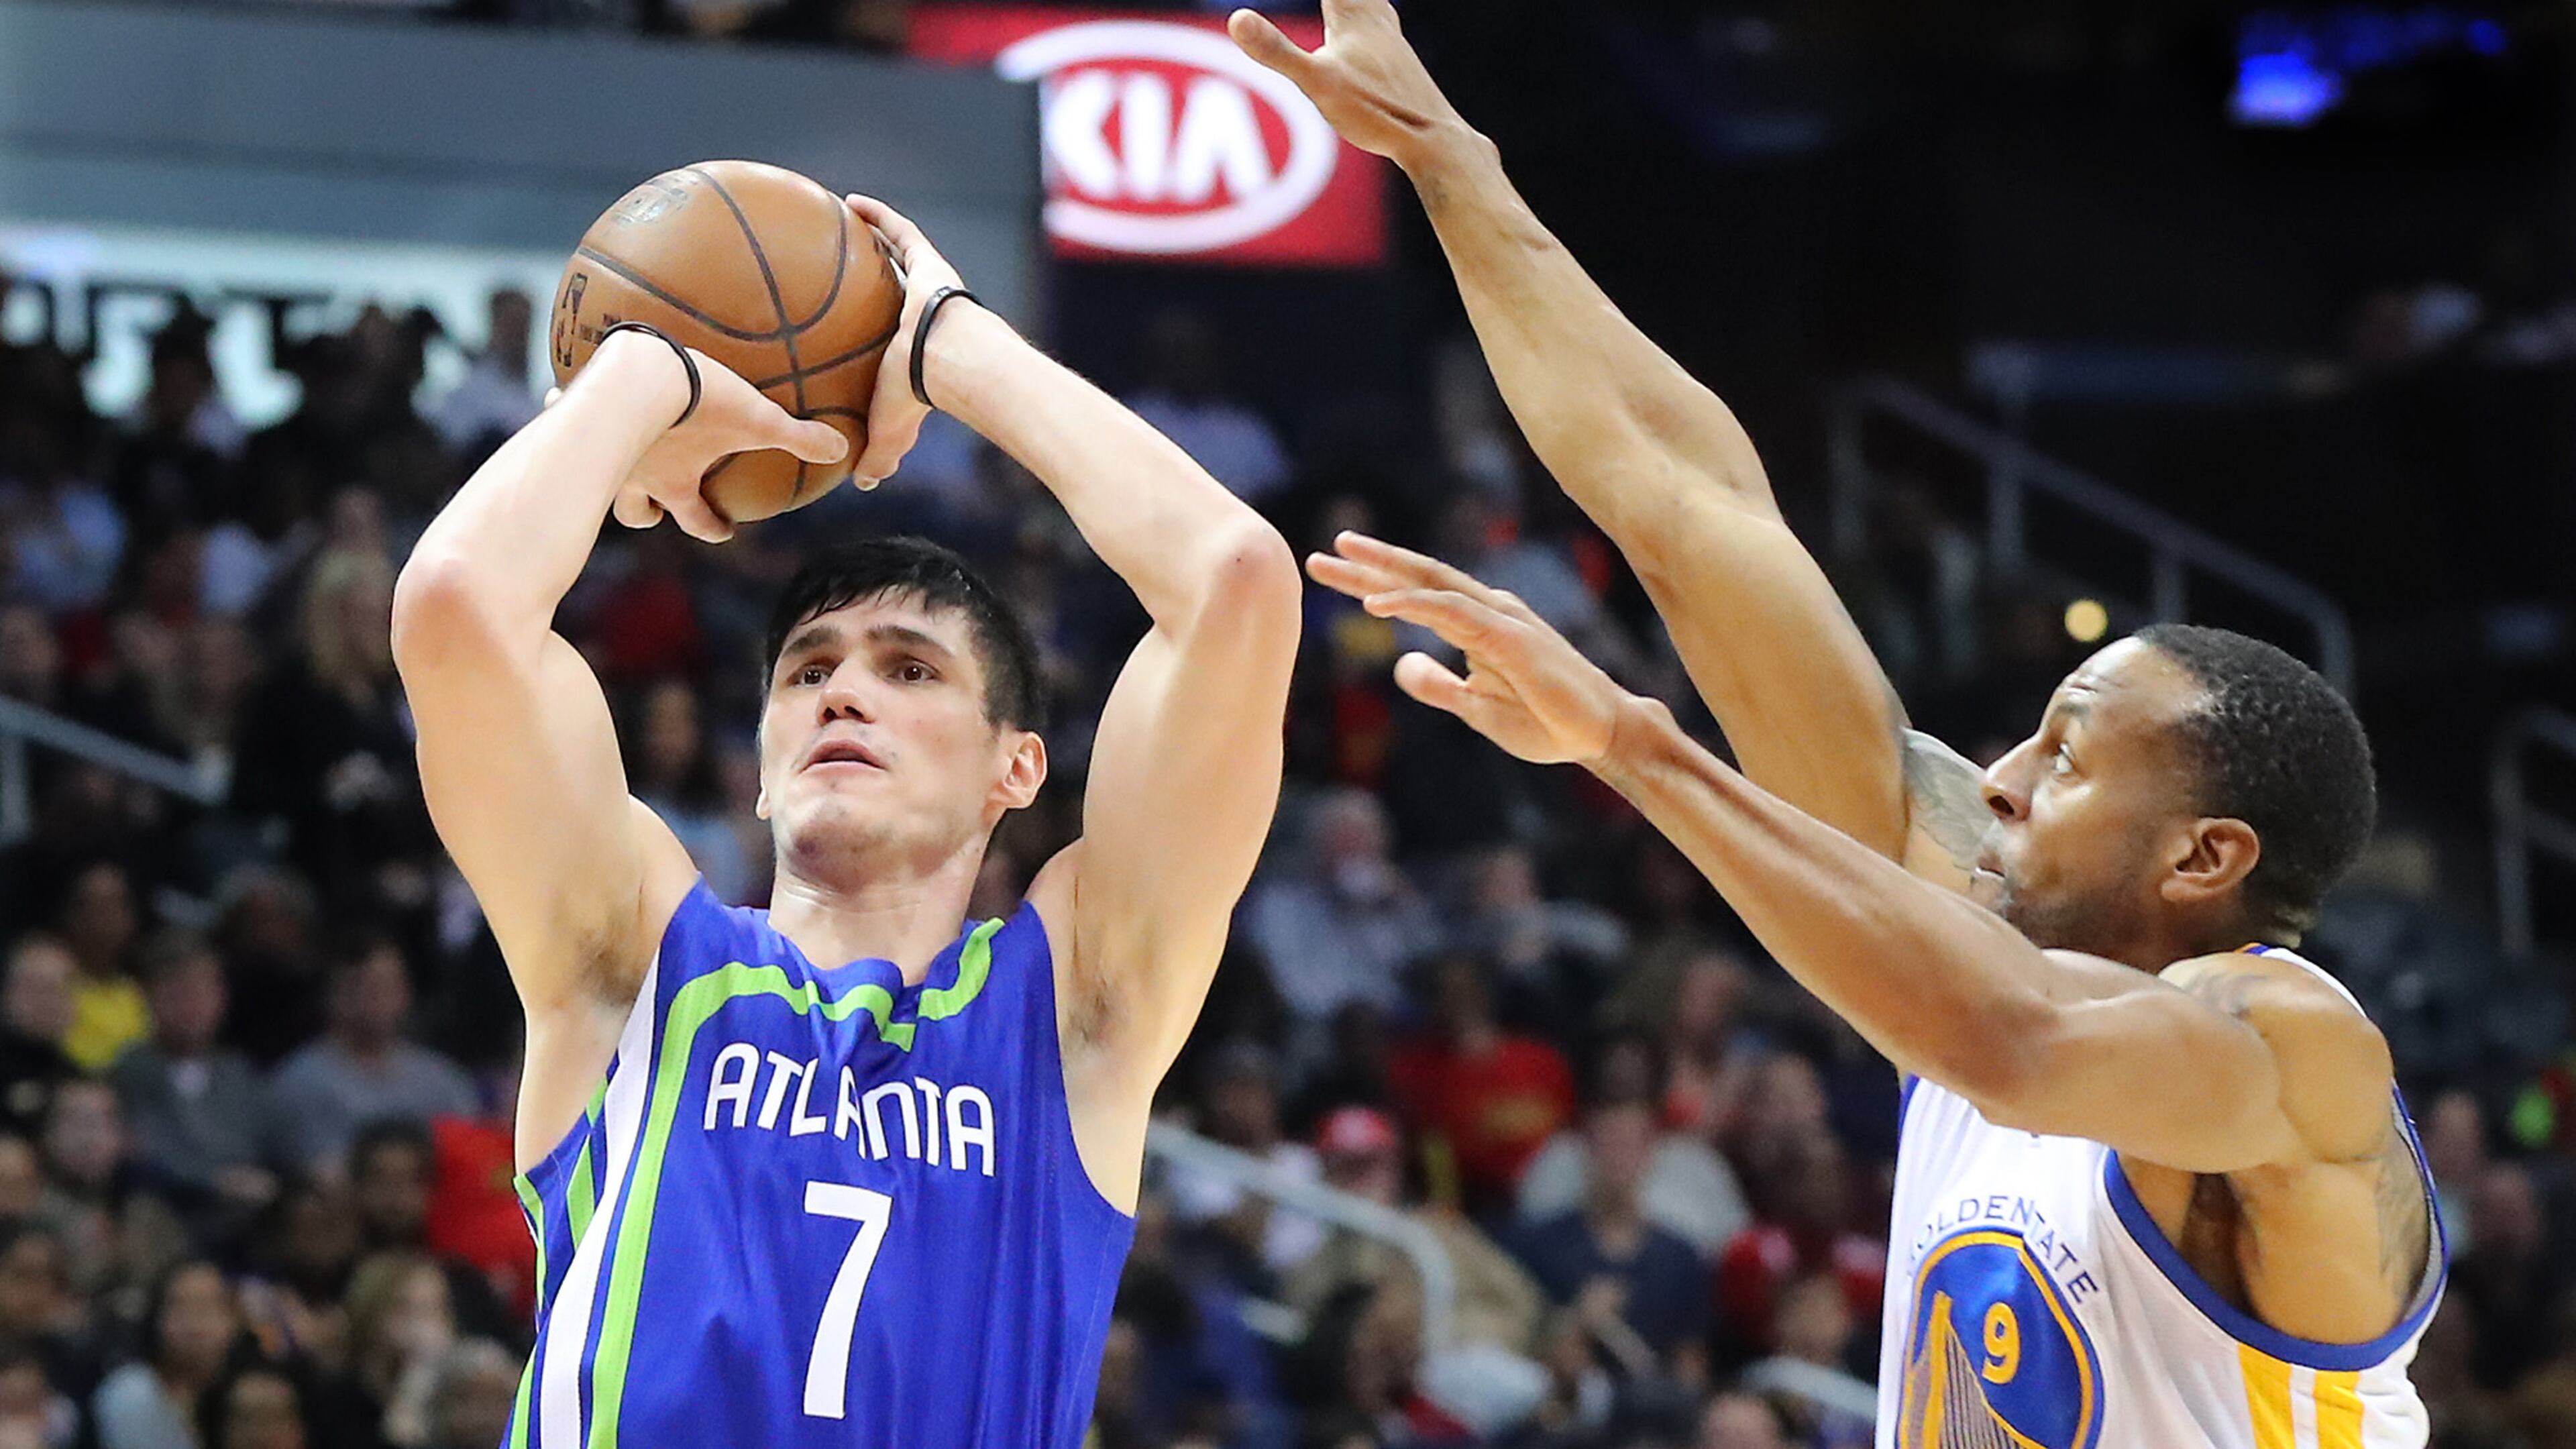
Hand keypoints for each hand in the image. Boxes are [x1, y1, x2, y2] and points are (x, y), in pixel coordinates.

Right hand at [587, 331, 847, 542]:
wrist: (639, 374)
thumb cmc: (702, 402)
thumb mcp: (758, 419)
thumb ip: (799, 437)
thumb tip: (844, 452)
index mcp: (676, 483)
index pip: (696, 520)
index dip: (712, 528)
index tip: (723, 530)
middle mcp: (636, 477)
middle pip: (635, 514)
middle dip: (645, 514)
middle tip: (655, 508)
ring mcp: (602, 452)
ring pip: (593, 473)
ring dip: (600, 466)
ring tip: (602, 447)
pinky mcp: (575, 414)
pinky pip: (562, 412)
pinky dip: (562, 407)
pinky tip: (558, 394)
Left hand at [843, 192, 971, 486]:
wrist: (952, 365)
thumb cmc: (923, 398)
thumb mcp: (893, 431)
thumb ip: (880, 454)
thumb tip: (864, 482)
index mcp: (911, 353)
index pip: (889, 340)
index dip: (873, 331)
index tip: (848, 325)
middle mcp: (920, 317)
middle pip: (893, 293)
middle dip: (873, 280)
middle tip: (843, 271)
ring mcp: (927, 287)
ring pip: (898, 257)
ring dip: (874, 241)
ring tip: (839, 226)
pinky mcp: (930, 263)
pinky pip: (900, 232)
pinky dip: (877, 216)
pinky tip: (849, 202)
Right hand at [1228, 0, 1471, 170]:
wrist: (1434, 140)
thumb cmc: (1376, 112)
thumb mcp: (1317, 83)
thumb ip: (1276, 52)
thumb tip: (1237, 19)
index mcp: (1353, 18)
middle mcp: (1377, 21)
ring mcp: (1393, 42)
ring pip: (1374, 2)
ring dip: (1361, 0)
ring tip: (1354, 2)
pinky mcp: (1402, 64)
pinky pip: (1383, 25)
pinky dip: (1372, 15)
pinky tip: (1376, 32)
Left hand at [1307, 531, 1623, 764]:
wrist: (1598, 735)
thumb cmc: (1545, 720)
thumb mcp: (1476, 707)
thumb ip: (1439, 685)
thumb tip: (1401, 665)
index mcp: (1477, 625)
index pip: (1417, 594)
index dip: (1373, 582)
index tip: (1332, 573)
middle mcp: (1486, 611)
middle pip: (1418, 577)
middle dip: (1369, 564)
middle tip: (1322, 553)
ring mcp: (1499, 619)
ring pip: (1432, 582)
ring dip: (1383, 570)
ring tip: (1341, 558)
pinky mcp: (1509, 636)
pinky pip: (1452, 611)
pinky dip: (1412, 603)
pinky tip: (1375, 604)